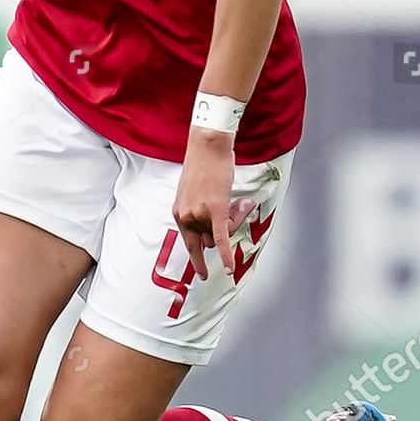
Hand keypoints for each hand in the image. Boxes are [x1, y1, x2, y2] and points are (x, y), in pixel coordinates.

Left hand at [173, 128, 256, 279]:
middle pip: (209, 240)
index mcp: (179, 213)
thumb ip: (205, 214)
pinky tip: (230, 269)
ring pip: (221, 234)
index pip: (191, 242)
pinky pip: (222, 240)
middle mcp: (186, 216)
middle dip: (224, 231)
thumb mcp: (195, 194)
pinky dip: (227, 255)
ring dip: (233, 224)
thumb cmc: (203, 166)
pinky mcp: (217, 211)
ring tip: (240, 203)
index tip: (201, 273)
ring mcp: (200, 214)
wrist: (208, 147)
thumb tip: (226, 230)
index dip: (197, 257)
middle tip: (237, 210)